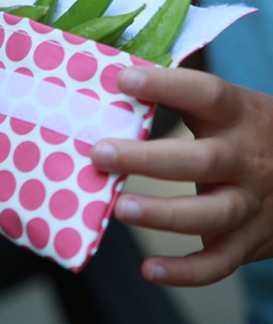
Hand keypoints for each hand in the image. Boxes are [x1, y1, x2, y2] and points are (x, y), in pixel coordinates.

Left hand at [91, 66, 272, 285]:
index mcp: (239, 115)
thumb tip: (121, 80)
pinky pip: (220, 262)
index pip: (205, 94)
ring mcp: (251, 203)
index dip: (166, 86)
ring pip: (211, 213)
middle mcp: (246, 158)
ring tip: (121, 209)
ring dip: (164, 214)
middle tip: (101, 154)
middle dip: (148, 159)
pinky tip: (150, 270)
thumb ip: (182, 97)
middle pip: (200, 159)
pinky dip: (187, 272)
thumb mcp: (228, 106)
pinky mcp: (249, 241)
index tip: (123, 79)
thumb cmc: (246, 131)